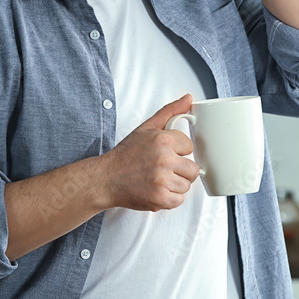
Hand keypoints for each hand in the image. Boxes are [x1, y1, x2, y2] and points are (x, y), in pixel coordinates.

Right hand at [100, 94, 200, 211]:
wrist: (105, 179)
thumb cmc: (126, 154)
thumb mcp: (146, 128)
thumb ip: (170, 112)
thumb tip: (189, 98)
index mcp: (163, 140)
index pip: (190, 147)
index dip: (178, 151)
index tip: (165, 153)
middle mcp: (164, 160)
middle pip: (193, 169)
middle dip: (180, 170)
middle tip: (163, 169)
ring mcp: (162, 181)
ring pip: (186, 185)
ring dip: (175, 184)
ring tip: (157, 179)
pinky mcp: (160, 198)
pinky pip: (179, 200)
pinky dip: (169, 198)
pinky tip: (156, 189)